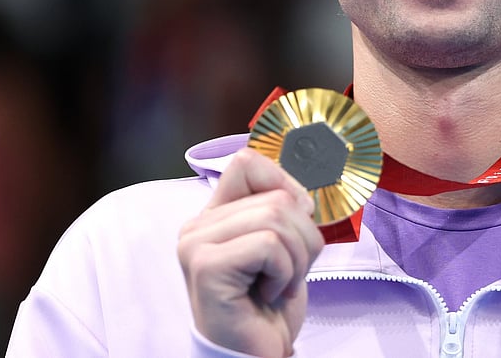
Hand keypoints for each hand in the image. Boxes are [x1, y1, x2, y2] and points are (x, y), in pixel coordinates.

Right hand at [178, 149, 324, 356]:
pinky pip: (269, 245)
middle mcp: (197, 226)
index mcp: (214, 216)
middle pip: (276, 195)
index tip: (296, 223)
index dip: (285, 185)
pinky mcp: (207, 267)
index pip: (248, 162)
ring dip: (296, 258)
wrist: (257, 353)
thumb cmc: (270, 304)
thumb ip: (281, 210)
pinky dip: (284, 272)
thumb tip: (304, 190)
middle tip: (288, 272)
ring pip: (276, 218)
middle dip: (303, 237)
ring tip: (279, 283)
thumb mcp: (283, 246)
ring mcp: (196, 246)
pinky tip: (267, 293)